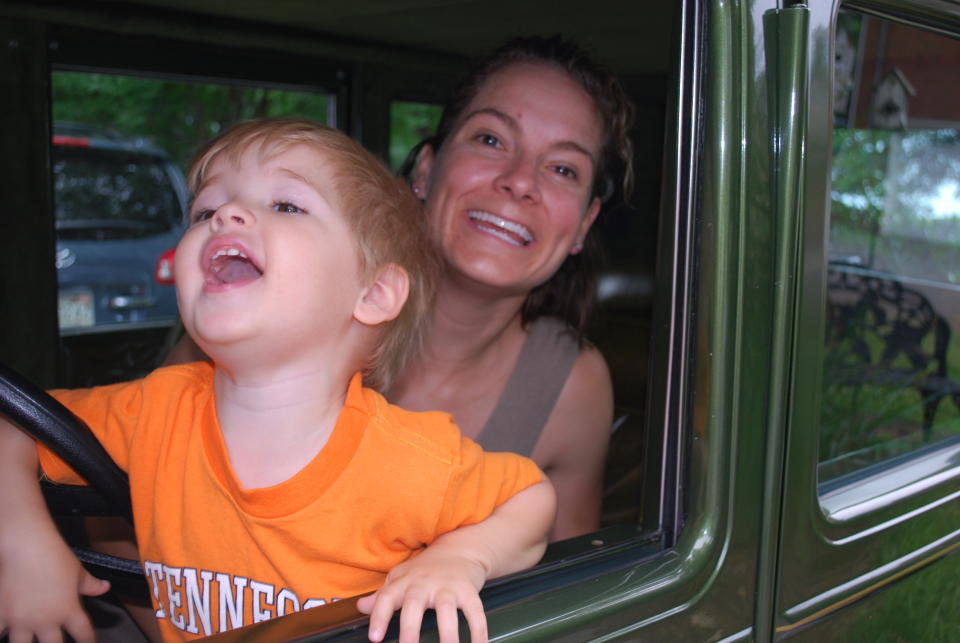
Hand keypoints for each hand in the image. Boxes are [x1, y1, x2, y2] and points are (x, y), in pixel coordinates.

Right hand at [0, 529, 109, 642]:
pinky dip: (2, 633)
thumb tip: (104, 587)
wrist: (28, 547)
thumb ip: (91, 584)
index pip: (83, 634)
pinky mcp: (1, 614)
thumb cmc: (53, 556)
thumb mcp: (78, 571)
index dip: (88, 642)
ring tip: (30, 640)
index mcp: (67, 610)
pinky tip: (5, 633)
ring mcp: (22, 620)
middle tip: (55, 642)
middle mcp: (46, 620)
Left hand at [357, 549, 487, 642]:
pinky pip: (475, 611)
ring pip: (447, 610)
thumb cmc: (425, 570)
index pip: (386, 598)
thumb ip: (382, 595)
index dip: (378, 617)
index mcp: (404, 582)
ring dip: (447, 635)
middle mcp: (424, 584)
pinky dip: (478, 630)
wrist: (459, 549)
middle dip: (410, 629)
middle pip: (414, 605)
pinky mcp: (468, 590)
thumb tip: (360, 607)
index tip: (374, 638)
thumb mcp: (401, 578)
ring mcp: (448, 587)